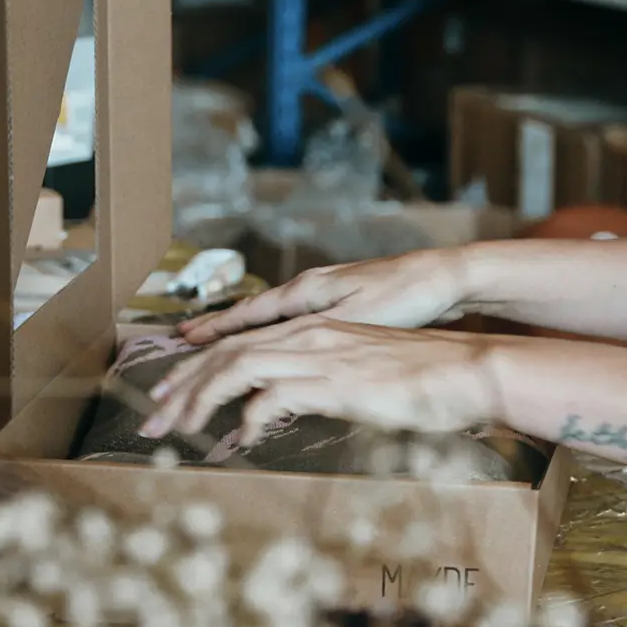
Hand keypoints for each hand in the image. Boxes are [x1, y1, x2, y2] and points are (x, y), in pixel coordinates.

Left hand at [143, 320, 503, 446]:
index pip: (237, 344)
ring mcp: (317, 354)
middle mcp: (306, 335)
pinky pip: (272, 397)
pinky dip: (248, 418)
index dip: (196, 370)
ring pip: (235, 369)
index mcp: (311, 331)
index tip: (167, 396)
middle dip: (181, 388)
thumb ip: (322, 385)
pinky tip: (238, 441)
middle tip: (152, 422)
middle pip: (223, 354)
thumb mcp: (360, 377)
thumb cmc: (421, 380)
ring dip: (199, 402)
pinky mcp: (332, 380)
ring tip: (178, 432)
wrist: (464, 370)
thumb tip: (294, 406)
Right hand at [177, 248, 473, 346]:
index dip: (214, 331)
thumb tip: (267, 349)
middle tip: (181, 346)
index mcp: (305, 292)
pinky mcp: (338, 304)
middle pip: (248, 316)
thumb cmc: (406, 297)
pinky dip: (262, 333)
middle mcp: (307, 290)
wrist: (444, 277)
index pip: (247, 315)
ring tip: (207, 346)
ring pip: (265, 318)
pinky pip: (285, 321)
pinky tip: (260, 343)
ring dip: (234, 334)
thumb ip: (312, 332)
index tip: (183, 343)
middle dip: (212, 334)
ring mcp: (321, 294)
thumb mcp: (356, 317)